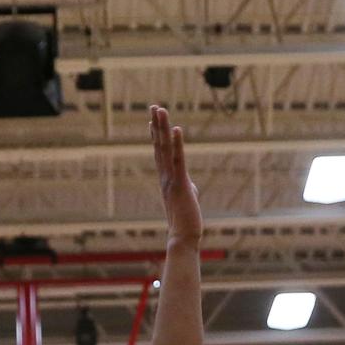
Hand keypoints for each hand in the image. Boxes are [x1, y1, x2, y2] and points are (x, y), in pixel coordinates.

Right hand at [150, 105, 201, 244]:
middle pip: (160, 146)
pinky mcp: (182, 184)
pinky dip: (177, 144)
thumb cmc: (186, 221)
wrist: (183, 237)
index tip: (153, 119)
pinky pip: (179, 161)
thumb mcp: (187, 200)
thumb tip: (191, 187)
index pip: (160, 153)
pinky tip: (176, 129)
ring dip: (163, 128)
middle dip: (157, 125)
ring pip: (166, 149)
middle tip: (154, 106)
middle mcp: (166, 176)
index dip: (156, 135)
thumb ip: (187, 189)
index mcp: (166, 179)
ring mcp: (172, 179)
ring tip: (160, 110)